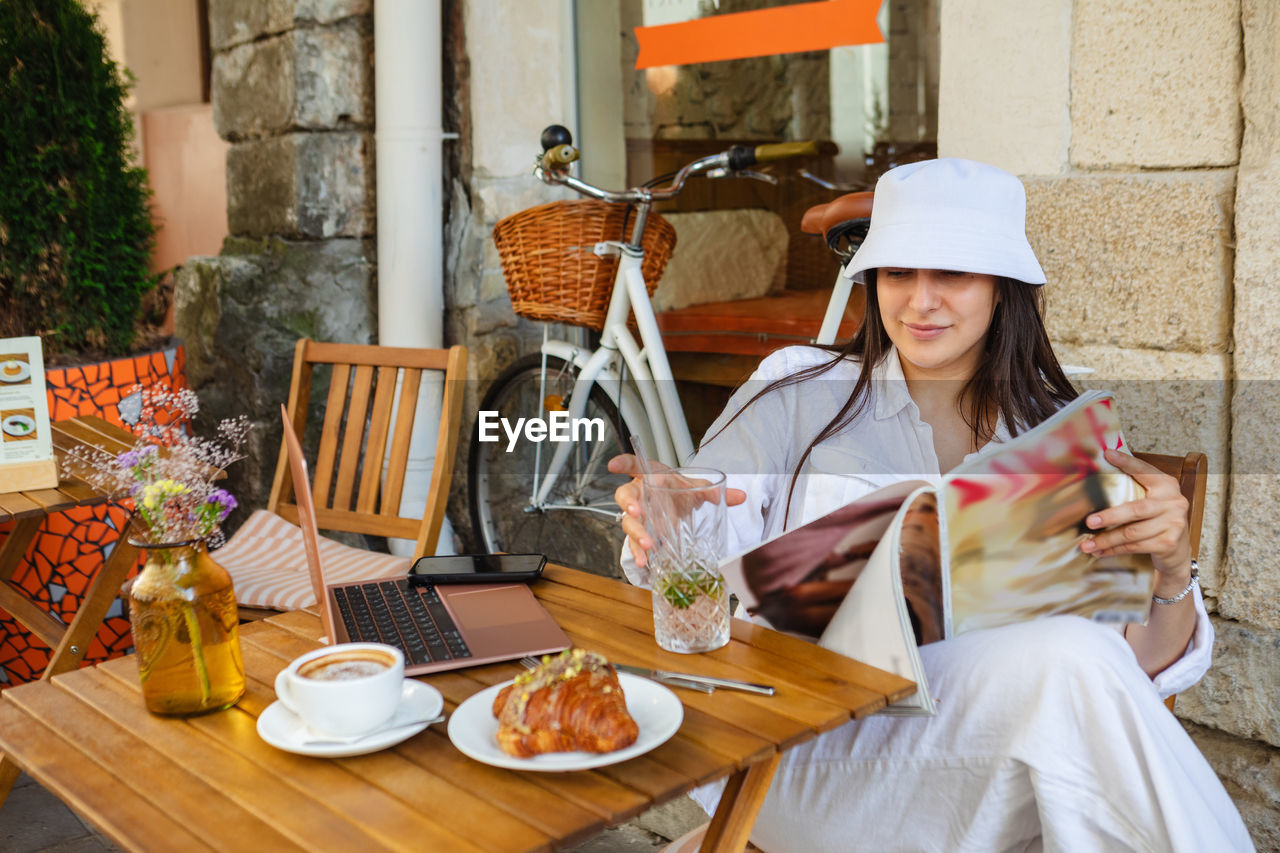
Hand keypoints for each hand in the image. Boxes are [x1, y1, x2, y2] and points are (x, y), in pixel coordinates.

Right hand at [608, 454, 746, 568]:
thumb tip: (741, 496)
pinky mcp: (639, 534)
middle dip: (629, 504)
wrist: (673, 508)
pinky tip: (645, 562)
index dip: (623, 463)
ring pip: (628, 522)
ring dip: (636, 534)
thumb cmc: (676, 493)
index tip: (613, 464)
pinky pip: (633, 543)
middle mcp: (639, 495)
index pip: (634, 465)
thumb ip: (714, 491)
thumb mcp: (695, 489)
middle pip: (625, 496)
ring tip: (648, 545)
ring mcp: (637, 516)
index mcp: (650, 477)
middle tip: (637, 511)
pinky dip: (639, 553)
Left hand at [1080, 449, 1191, 581]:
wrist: (1178, 549)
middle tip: (1089, 521)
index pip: (1144, 470)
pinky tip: (1099, 551)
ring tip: (1087, 544)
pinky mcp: (1169, 543)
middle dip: (1110, 516)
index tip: (1107, 454)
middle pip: (1136, 509)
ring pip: (1133, 532)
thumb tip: (1101, 467)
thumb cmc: (1156, 518)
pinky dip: (1114, 550)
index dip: (1127, 462)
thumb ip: (1132, 486)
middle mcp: (1174, 502)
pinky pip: (1135, 547)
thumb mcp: (1150, 499)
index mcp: (1166, 485)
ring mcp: (1174, 523)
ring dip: (1106, 540)